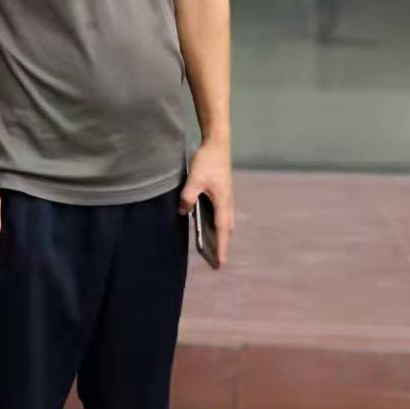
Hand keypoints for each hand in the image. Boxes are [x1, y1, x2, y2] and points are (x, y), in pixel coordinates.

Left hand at [180, 139, 234, 266]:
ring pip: (224, 222)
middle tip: (216, 261)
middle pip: (225, 229)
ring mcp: (226, 198)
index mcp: (222, 202)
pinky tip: (207, 225)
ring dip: (220, 235)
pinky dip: (217, 224)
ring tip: (212, 247)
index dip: (221, 248)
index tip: (221, 263)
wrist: (217, 144)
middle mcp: (227, 202)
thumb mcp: (194, 179)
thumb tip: (182, 212)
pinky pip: (221, 214)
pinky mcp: (222, 193)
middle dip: (222, 245)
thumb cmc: (208, 161)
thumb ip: (188, 197)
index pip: (221, 230)